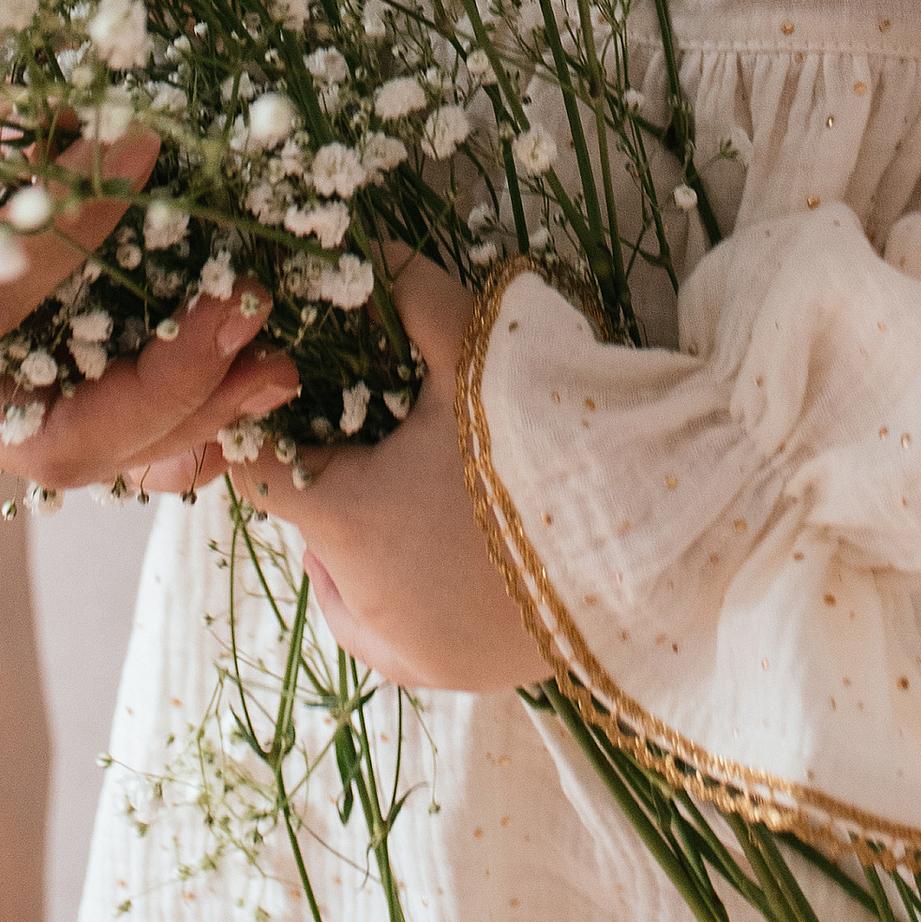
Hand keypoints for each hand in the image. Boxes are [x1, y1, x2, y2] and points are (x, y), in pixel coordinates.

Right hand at [0, 136, 300, 490]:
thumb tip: (88, 112)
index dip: (74, 231)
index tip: (146, 147)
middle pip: (43, 435)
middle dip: (164, 379)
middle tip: (245, 298)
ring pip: (82, 461)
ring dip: (193, 415)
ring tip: (275, 360)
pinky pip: (95, 449)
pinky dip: (173, 436)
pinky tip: (242, 401)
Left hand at [146, 260, 547, 693]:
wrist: (659, 529)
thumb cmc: (554, 433)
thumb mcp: (477, 349)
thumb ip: (411, 294)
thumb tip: (370, 245)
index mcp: (351, 524)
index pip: (261, 479)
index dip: (273, 434)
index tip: (302, 407)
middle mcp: (368, 604)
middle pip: (308, 537)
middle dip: (328, 489)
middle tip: (376, 441)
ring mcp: (416, 652)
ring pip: (347, 596)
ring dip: (358, 552)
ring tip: (407, 494)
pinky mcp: (461, 676)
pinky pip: (396, 641)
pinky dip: (400, 599)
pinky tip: (441, 550)